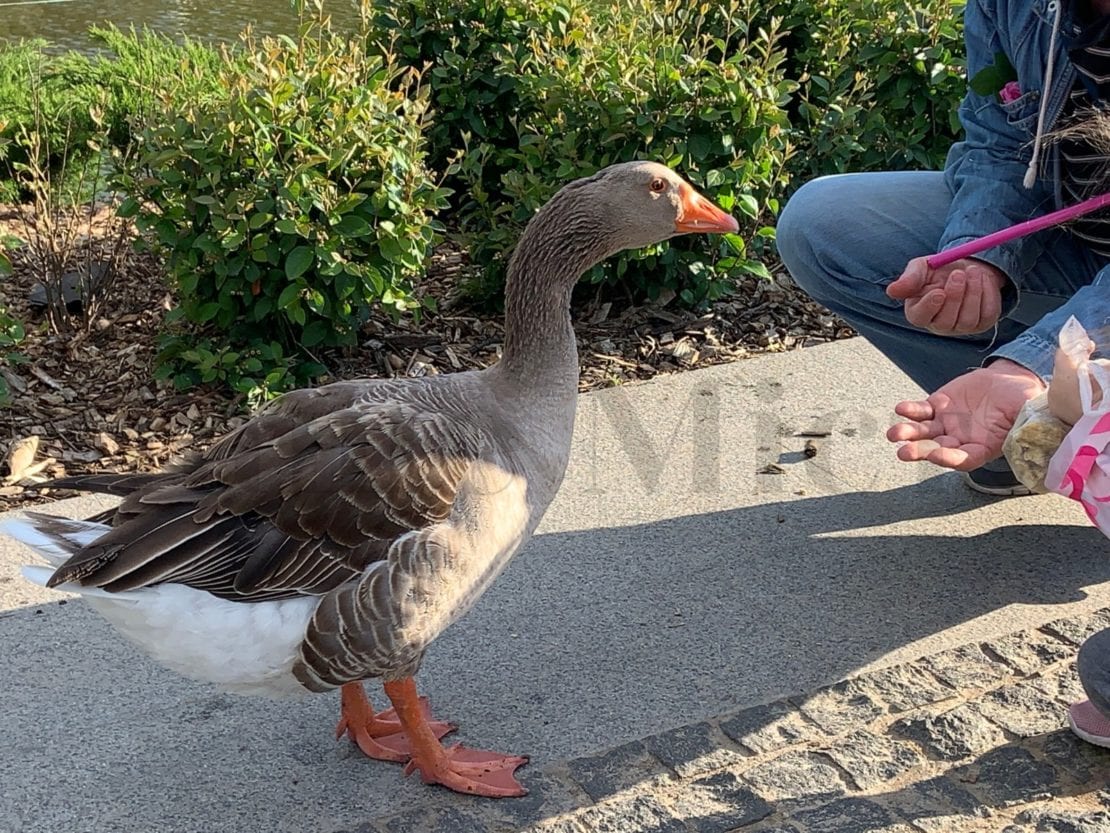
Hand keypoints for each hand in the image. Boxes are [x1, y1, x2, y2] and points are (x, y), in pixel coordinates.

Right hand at [887, 257, 1006, 334]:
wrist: (965, 268)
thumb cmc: (938, 270)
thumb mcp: (921, 267)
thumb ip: (909, 278)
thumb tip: (891, 291)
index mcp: (918, 312)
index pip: (919, 317)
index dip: (929, 307)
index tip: (939, 291)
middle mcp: (938, 325)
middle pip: (945, 322)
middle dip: (955, 297)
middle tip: (959, 273)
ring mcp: (961, 327)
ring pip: (968, 320)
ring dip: (973, 292)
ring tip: (973, 271)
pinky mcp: (982, 323)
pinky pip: (987, 313)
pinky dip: (988, 293)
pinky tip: (982, 279)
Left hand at [887, 359, 1045, 470]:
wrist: (1009, 381)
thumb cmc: (1022, 401)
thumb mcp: (1028, 413)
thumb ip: (1025, 426)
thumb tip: (1031, 433)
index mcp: (982, 448)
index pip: (964, 459)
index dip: (950, 459)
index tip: (937, 455)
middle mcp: (960, 440)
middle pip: (937, 449)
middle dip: (920, 451)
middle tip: (904, 452)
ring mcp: (946, 425)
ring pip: (924, 433)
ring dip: (908, 433)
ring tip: (894, 434)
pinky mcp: (937, 407)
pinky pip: (921, 411)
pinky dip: (911, 410)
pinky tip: (902, 409)